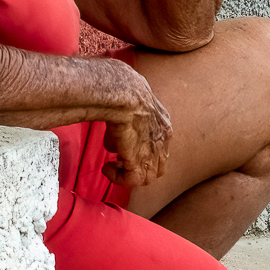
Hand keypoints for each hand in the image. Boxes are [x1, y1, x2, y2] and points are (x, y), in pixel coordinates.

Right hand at [98, 60, 172, 186]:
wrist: (124, 93)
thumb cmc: (124, 88)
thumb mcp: (132, 102)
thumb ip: (128, 116)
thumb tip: (116, 131)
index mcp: (163, 122)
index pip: (159, 146)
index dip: (143, 151)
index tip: (125, 149)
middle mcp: (163, 139)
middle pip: (157, 165)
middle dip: (138, 166)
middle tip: (119, 161)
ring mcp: (154, 151)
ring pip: (147, 176)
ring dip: (127, 174)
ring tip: (111, 166)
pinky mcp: (140, 159)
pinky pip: (133, 180)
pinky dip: (118, 178)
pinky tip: (107, 169)